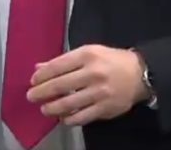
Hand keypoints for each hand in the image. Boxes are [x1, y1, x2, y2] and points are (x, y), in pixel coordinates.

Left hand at [26, 44, 148, 125]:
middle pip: (60, 84)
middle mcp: (92, 73)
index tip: (33, 81)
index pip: (58, 66)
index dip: (42, 75)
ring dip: (52, 108)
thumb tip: (39, 67)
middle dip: (42, 92)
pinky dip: (69, 119)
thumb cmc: (110, 60)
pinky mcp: (105, 108)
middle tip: (31, 96)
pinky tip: (62, 118)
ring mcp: (99, 92)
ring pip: (69, 103)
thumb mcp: (88, 52)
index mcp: (87, 55)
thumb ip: (64, 61)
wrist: (139, 74)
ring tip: (44, 109)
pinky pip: (82, 117)